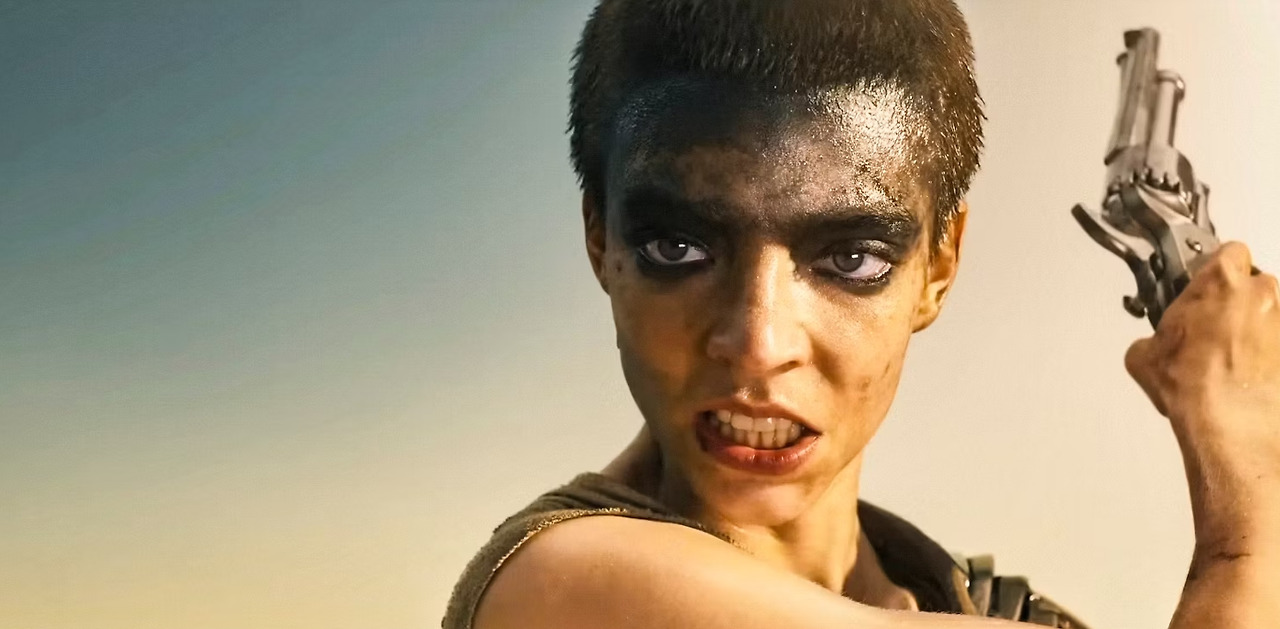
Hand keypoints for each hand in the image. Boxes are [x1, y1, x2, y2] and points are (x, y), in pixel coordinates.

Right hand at [1124, 242, 1279, 549]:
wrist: (1232, 425)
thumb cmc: (1196, 385)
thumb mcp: (1143, 355)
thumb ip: (1152, 336)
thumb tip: (1152, 347)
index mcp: (1222, 280)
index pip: (1227, 251)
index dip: (1216, 270)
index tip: (1207, 286)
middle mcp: (1264, 293)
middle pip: (1257, 283)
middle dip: (1240, 304)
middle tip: (1217, 329)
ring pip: (1273, 317)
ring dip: (1260, 332)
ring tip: (1238, 361)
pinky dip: (1272, 360)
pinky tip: (1256, 379)